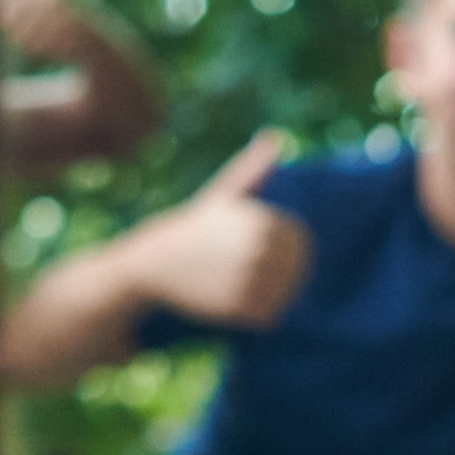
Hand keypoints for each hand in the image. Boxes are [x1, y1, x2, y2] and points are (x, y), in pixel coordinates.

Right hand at [140, 135, 312, 328]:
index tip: (258, 250)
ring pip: (285, 295)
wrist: (153, 263)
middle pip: (297, 270)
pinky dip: (258, 315)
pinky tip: (233, 301)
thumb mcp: (223, 194)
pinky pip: (269, 316)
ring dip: (268, 295)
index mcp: (261, 220)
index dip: (286, 249)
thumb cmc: (194, 228)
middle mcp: (258, 248)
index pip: (301, 242)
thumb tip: (276, 138)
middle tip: (246, 272)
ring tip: (238, 284)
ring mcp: (248, 279)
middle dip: (279, 274)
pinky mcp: (237, 307)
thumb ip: (253, 170)